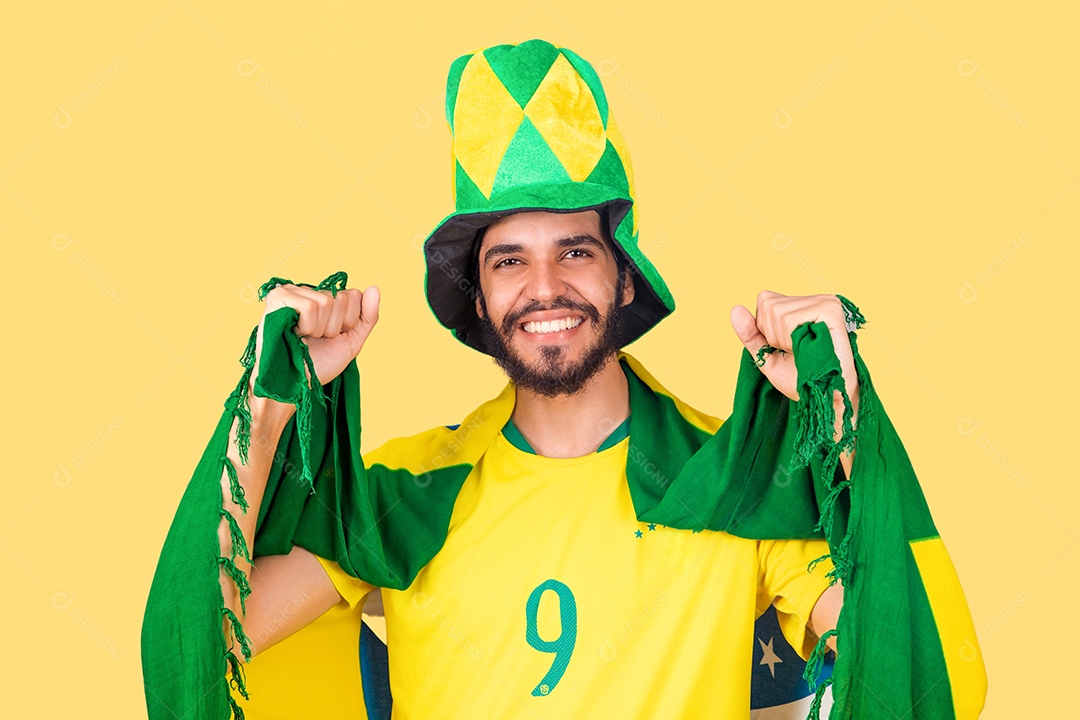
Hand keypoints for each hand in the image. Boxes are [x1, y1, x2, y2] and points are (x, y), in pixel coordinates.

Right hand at [251, 283, 380, 394]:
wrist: (293, 384)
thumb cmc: (318, 364)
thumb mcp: (351, 341)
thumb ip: (367, 316)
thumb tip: (374, 288)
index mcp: (324, 298)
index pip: (354, 295)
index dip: (348, 322)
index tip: (331, 337)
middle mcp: (308, 291)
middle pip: (341, 299)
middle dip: (333, 327)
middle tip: (315, 339)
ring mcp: (291, 291)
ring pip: (326, 302)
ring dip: (318, 329)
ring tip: (303, 338)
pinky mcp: (277, 298)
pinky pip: (309, 307)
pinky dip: (306, 327)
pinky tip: (294, 333)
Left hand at [729, 291, 856, 404]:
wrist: (825, 399)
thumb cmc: (801, 379)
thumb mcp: (768, 356)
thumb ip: (751, 334)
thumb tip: (735, 309)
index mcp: (802, 306)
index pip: (765, 300)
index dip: (767, 329)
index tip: (787, 347)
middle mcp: (815, 299)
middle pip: (768, 304)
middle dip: (774, 336)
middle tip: (798, 352)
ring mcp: (824, 302)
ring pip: (776, 311)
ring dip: (784, 340)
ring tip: (806, 352)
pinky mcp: (830, 310)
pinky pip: (790, 318)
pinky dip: (792, 339)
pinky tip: (811, 349)